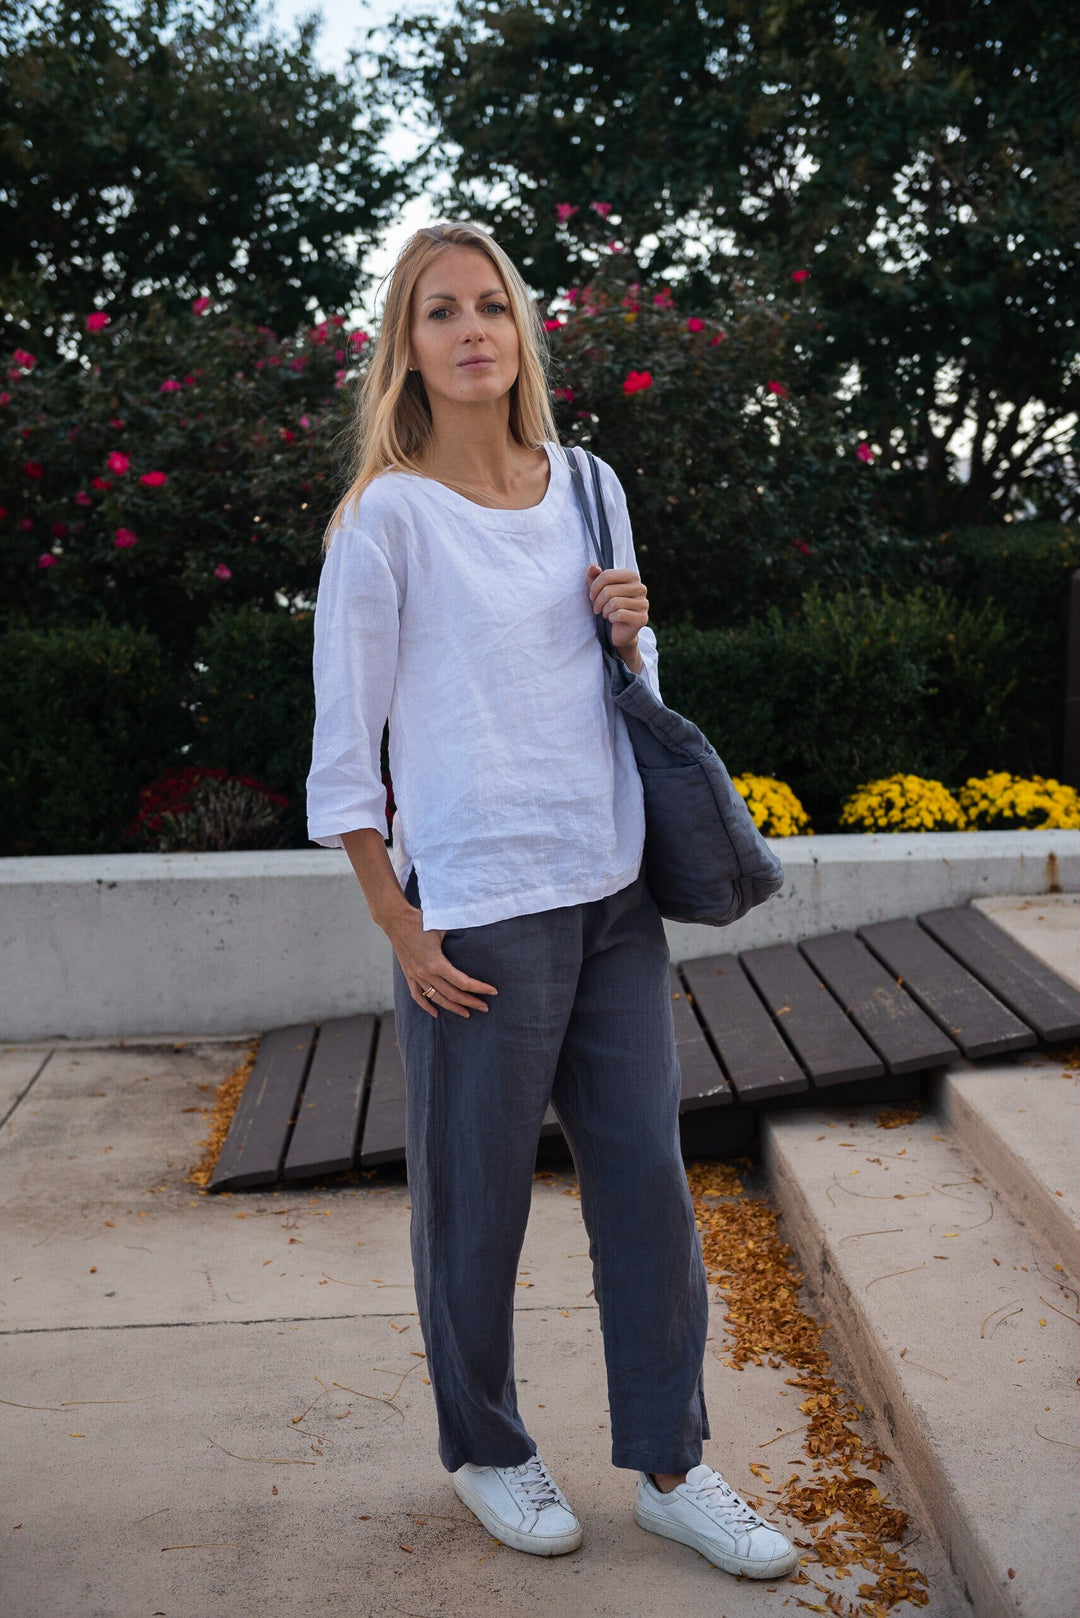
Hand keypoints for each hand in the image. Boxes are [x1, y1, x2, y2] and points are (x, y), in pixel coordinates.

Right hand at [384, 904, 496, 1019]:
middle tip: (485, 1007)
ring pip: (437, 998)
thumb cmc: (421, 921)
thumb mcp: (443, 927)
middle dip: (470, 1002)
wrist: (395, 920)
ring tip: (466, 1013)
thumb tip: (478, 937)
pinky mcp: (408, 975)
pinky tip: (436, 1013)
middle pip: (452, 994)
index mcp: (436, 963)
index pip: (463, 982)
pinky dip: (426, 1006)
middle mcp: (426, 973)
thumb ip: (459, 935)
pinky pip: (417, 995)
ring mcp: (415, 976)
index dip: (479, 988)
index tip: (493, 991)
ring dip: (452, 1007)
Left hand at [587, 564, 648, 658]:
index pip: (608, 575)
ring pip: (614, 603)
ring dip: (604, 611)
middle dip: (598, 601)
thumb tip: (592, 567)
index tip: (591, 596)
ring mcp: (643, 603)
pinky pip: (620, 614)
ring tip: (605, 614)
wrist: (619, 631)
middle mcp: (641, 588)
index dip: (595, 586)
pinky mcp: (642, 618)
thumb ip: (594, 578)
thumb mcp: (598, 591)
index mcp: (632, 576)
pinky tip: (612, 619)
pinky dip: (611, 618)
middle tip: (596, 608)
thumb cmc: (608, 607)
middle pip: (609, 590)